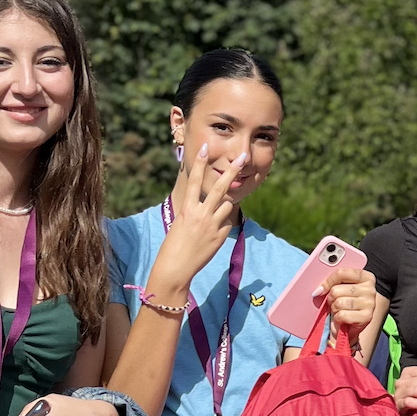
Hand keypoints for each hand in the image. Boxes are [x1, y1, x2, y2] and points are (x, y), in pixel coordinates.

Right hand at [149, 145, 243, 296]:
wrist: (176, 267)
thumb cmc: (174, 245)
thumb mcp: (181, 223)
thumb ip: (194, 211)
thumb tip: (208, 203)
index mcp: (187, 208)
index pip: (194, 180)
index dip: (201, 164)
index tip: (206, 148)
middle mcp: (201, 214)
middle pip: (219, 187)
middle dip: (232, 171)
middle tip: (242, 156)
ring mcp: (212, 225)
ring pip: (227, 205)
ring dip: (224, 206)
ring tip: (211, 219)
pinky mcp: (220, 236)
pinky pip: (227, 223)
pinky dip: (222, 225)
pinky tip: (211, 236)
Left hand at [323, 269, 378, 341]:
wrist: (355, 324)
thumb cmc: (347, 303)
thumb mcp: (342, 288)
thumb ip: (333, 284)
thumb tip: (318, 291)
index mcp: (365, 277)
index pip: (341, 273)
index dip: (328, 282)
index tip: (321, 289)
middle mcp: (370, 289)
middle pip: (336, 290)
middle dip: (331, 299)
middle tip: (335, 304)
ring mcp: (370, 303)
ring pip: (338, 303)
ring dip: (334, 310)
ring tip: (340, 312)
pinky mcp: (366, 317)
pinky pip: (342, 315)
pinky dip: (338, 319)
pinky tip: (343, 320)